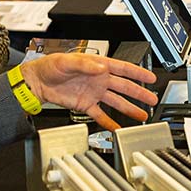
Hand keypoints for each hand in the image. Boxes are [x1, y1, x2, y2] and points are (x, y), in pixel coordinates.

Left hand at [20, 53, 157, 130]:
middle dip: (139, 93)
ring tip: (142, 115)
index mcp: (98, 66)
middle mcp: (99, 80)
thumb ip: (85, 65)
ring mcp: (94, 93)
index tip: (150, 78)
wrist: (38, 82)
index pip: (123, 69)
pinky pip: (101, 115)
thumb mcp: (67, 61)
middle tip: (152, 99)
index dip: (138, 73)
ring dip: (129, 109)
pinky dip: (109, 122)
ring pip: (116, 102)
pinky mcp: (86, 105)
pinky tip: (118, 128)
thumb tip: (101, 68)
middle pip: (124, 87)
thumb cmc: (50, 66)